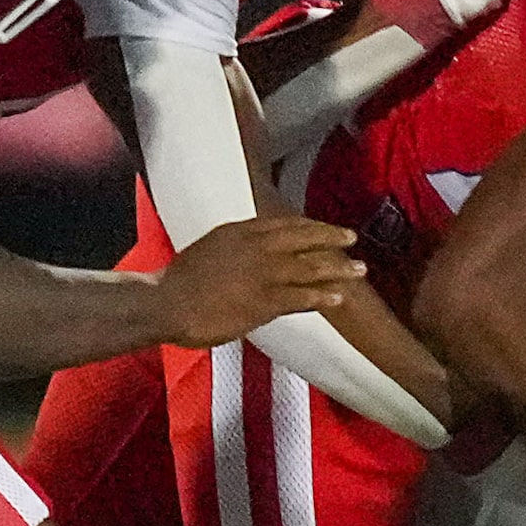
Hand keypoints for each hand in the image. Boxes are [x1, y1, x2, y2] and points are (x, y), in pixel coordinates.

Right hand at [155, 215, 364, 347]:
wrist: (166, 302)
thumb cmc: (180, 281)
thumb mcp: (211, 249)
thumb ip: (236, 246)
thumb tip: (252, 251)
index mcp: (240, 231)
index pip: (285, 223)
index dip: (310, 226)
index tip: (326, 228)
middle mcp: (256, 246)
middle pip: (304, 237)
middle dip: (331, 237)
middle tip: (352, 239)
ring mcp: (262, 274)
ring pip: (309, 267)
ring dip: (337, 268)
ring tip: (359, 269)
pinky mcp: (263, 301)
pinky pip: (300, 297)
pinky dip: (321, 296)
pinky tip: (337, 298)